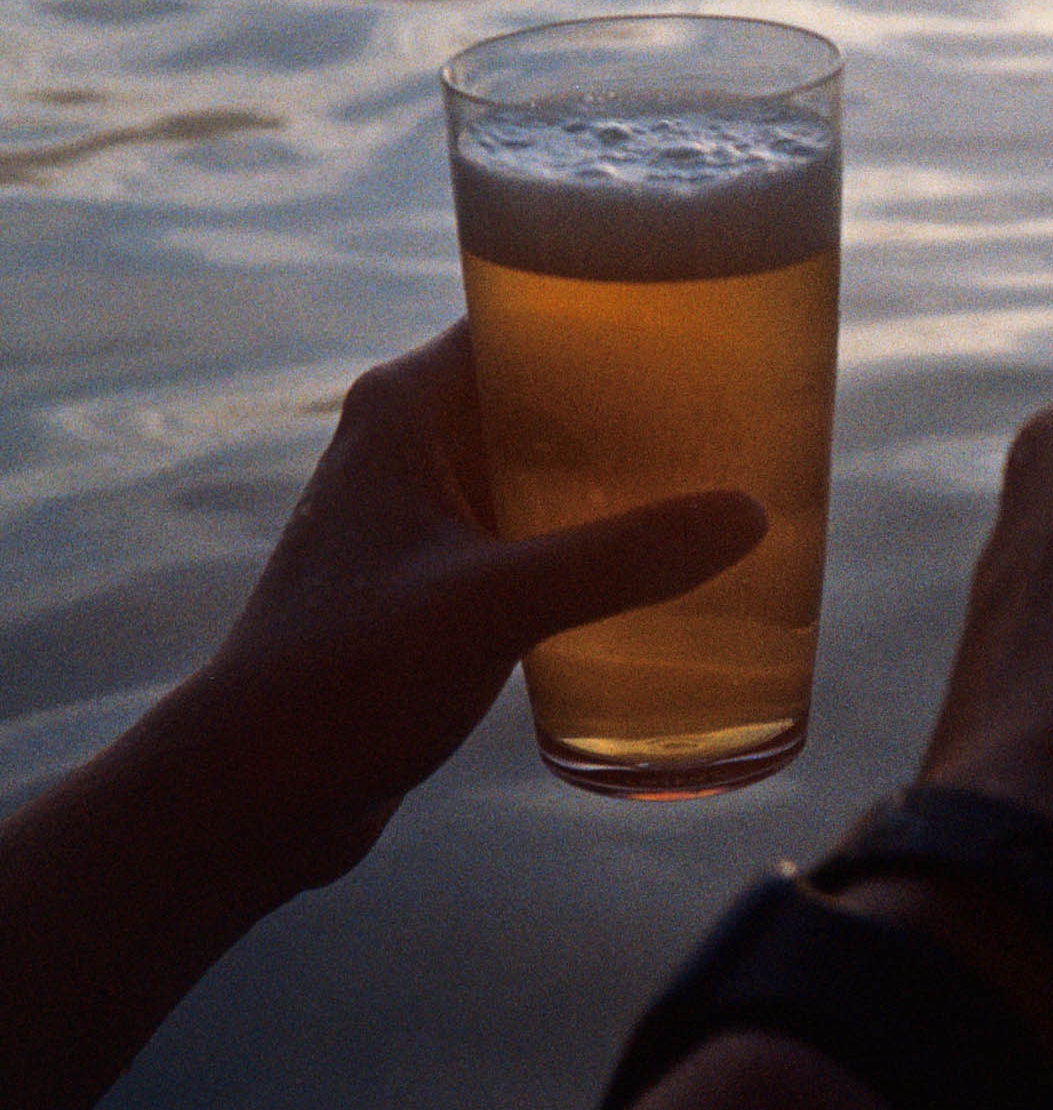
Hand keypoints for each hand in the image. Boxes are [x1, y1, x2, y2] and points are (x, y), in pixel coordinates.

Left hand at [188, 320, 766, 885]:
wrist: (247, 799)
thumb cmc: (343, 677)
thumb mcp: (494, 605)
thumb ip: (621, 558)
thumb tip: (749, 516)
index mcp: (409, 404)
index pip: (527, 314)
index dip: (615, 310)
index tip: (710, 321)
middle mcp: (414, 439)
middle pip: (550, 385)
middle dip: (640, 397)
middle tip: (741, 406)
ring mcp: (423, 509)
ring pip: (546, 459)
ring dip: (621, 470)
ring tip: (720, 477)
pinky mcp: (437, 577)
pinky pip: (536, 525)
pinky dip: (595, 531)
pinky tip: (661, 562)